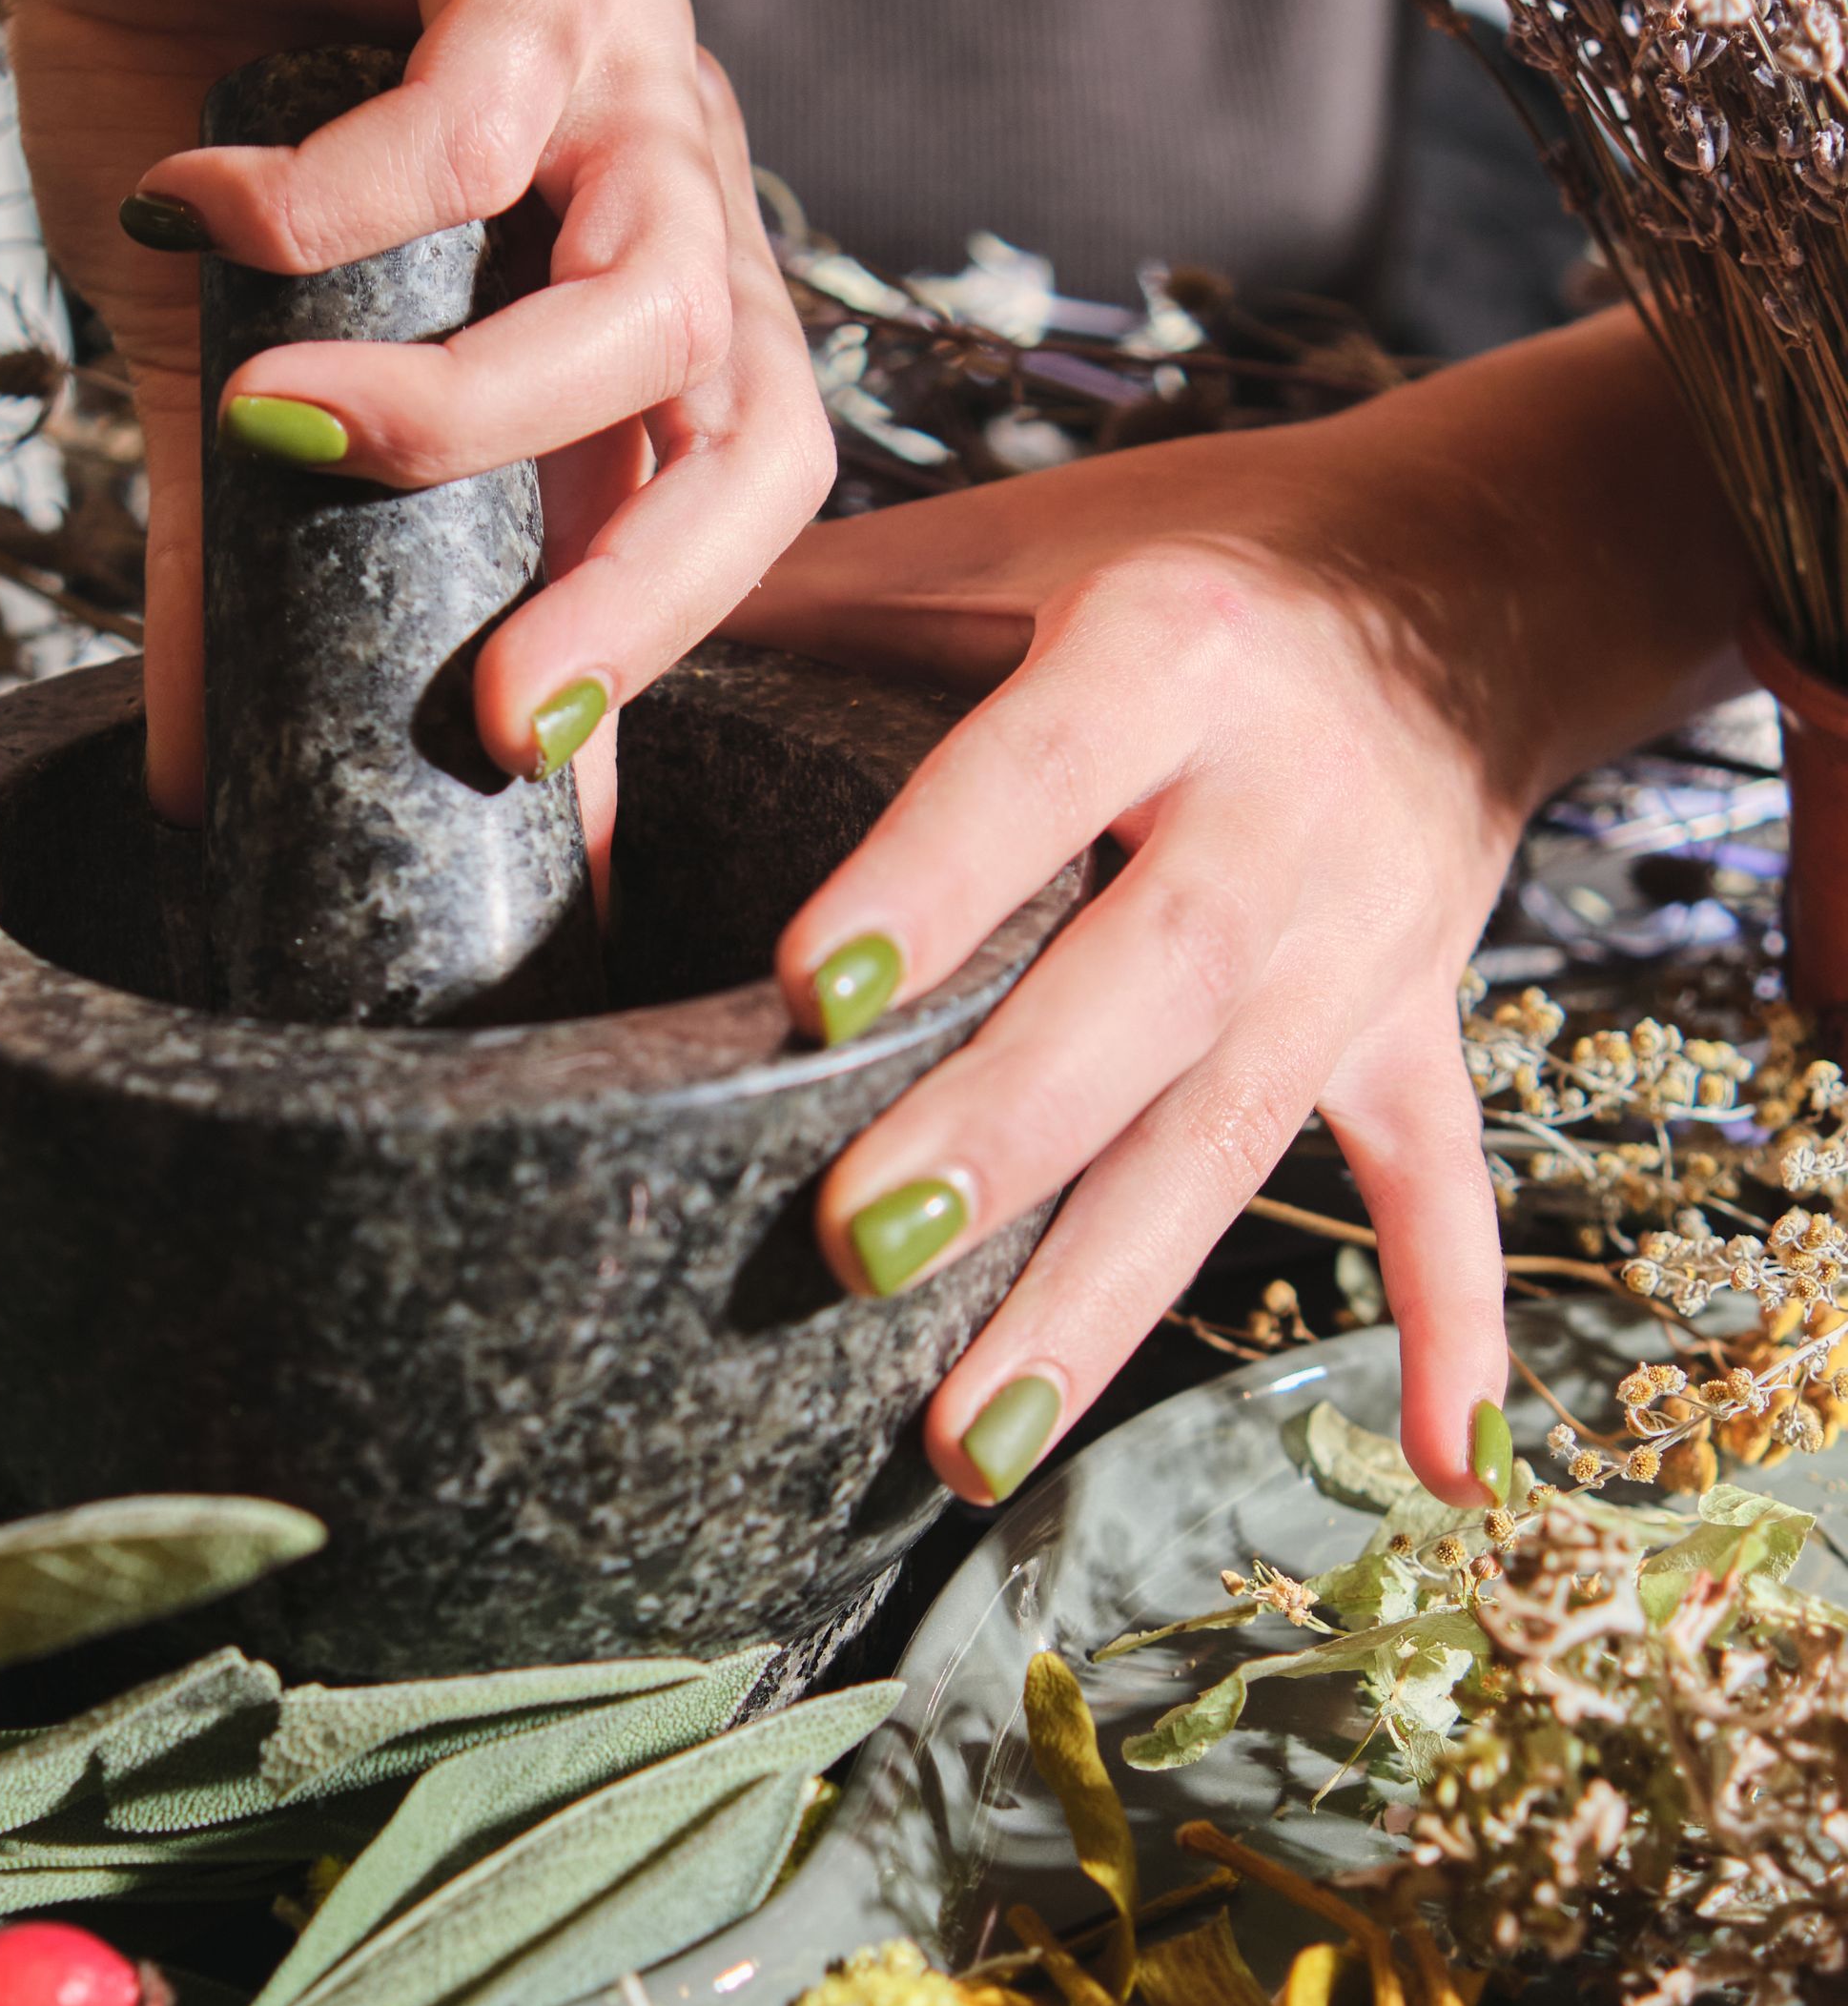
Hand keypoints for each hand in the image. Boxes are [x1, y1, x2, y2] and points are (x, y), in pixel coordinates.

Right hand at [0, 0, 835, 836]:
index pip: (725, 500)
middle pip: (763, 419)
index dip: (652, 650)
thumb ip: (243, 567)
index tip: (527, 792)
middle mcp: (666, 175)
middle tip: (501, 709)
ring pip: (651, 281)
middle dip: (651, 592)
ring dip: (473, 399)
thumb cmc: (171, 107)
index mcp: (637, 290)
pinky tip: (204, 214)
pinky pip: (491, 100)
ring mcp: (623, 46)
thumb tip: (187, 786)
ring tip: (285, 431)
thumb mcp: (216, 378)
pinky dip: (344, 193)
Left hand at [732, 317, 1753, 1507]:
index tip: (804, 989)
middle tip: (853, 1246)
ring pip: (1237, 1130)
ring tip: (975, 1437)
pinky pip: (1438, 1188)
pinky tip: (1441, 1469)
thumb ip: (797, 606)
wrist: (1472, 568)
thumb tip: (534, 704)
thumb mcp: (1010, 537)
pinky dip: (1451, 1326)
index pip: (1034, 772)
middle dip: (1004, 1126)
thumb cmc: (1178, 557)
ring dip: (1110, 1292)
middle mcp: (1282, 801)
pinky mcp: (1415, 1022)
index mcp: (1169, 651)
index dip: (930, 880)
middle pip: (1144, 987)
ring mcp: (1363, 936)